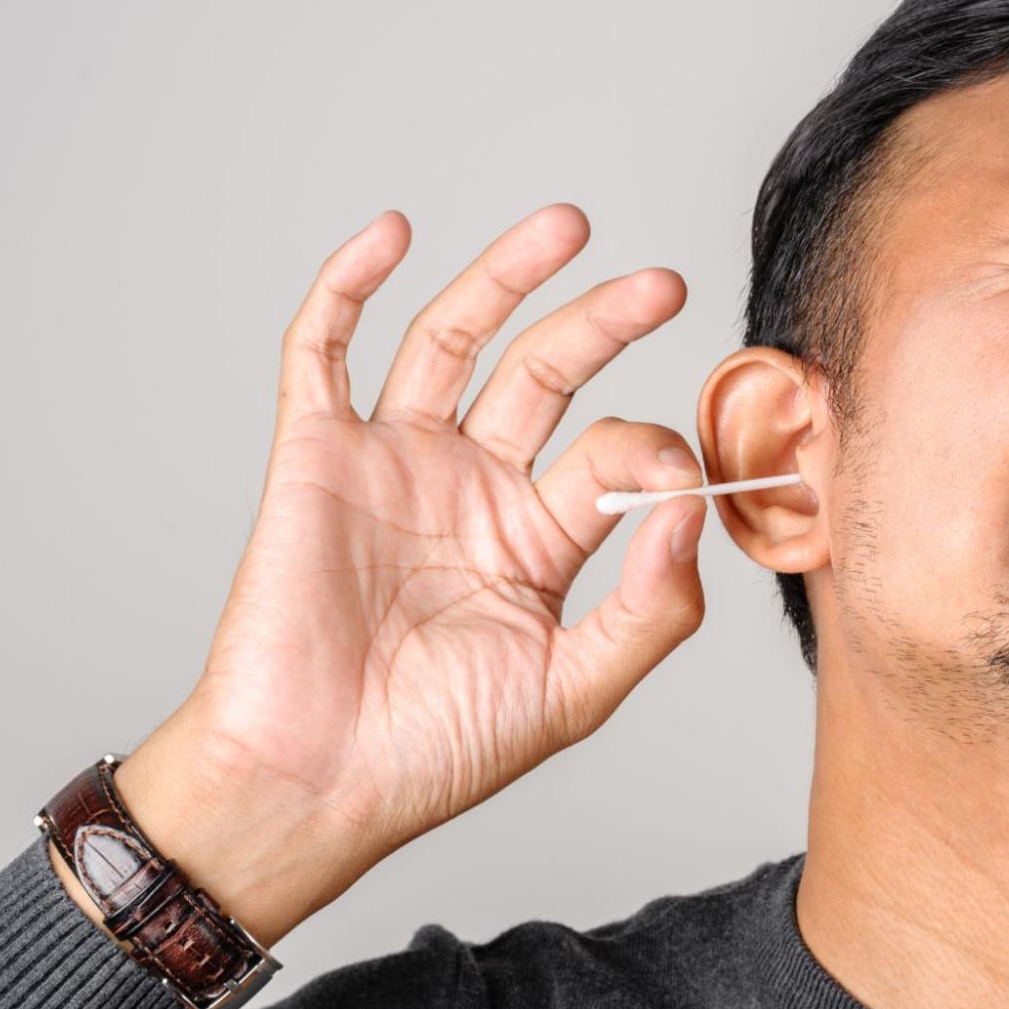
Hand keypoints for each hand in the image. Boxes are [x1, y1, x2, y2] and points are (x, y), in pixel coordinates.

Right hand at [82, 205, 711, 945]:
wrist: (316, 782)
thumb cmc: (437, 752)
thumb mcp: (575, 691)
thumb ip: (651, 608)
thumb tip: (693, 506)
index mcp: (539, 540)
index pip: (611, 457)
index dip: (651, 451)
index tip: (681, 473)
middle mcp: (472, 487)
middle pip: (546, 373)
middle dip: (603, 322)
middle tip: (662, 284)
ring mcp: (393, 464)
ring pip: (452, 339)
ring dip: (504, 275)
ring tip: (567, 226)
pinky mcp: (315, 457)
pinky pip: (323, 353)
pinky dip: (348, 287)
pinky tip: (393, 233)